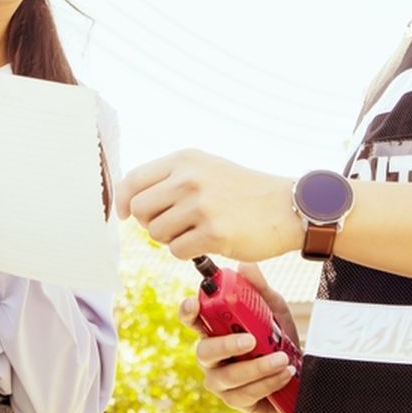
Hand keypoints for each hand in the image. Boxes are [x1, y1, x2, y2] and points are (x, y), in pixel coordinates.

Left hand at [117, 149, 300, 261]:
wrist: (288, 206)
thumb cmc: (244, 191)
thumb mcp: (207, 168)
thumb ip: (172, 178)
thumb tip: (131, 201)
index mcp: (185, 160)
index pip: (133, 180)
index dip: (123, 201)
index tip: (125, 215)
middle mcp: (189, 178)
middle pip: (139, 210)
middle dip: (150, 223)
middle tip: (172, 226)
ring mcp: (201, 205)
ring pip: (156, 233)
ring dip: (171, 239)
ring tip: (195, 232)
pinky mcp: (214, 233)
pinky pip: (177, 251)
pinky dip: (188, 252)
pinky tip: (207, 242)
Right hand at [179, 262, 299, 412]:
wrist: (296, 367)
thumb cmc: (275, 334)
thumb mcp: (272, 307)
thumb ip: (258, 287)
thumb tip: (246, 265)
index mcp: (214, 328)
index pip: (192, 318)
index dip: (188, 312)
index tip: (195, 304)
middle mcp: (211, 355)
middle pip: (204, 352)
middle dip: (226, 345)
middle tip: (250, 339)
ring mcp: (220, 379)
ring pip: (228, 377)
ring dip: (257, 368)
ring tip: (281, 359)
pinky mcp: (235, 400)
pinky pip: (246, 394)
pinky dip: (268, 382)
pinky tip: (284, 373)